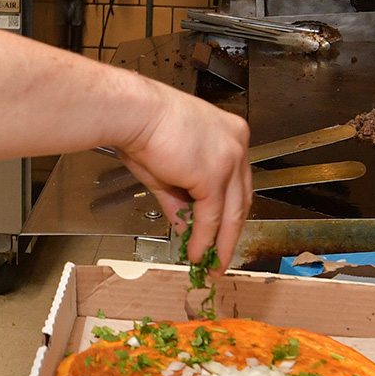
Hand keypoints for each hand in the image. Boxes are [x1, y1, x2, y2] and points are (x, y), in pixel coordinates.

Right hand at [112, 83, 251, 273]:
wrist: (133, 113)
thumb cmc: (142, 125)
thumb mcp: (168, 166)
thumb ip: (180, 197)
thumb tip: (186, 225)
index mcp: (230, 133)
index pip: (237, 180)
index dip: (228, 210)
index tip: (222, 230)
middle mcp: (236, 144)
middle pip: (241, 199)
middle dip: (230, 232)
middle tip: (222, 254)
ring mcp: (229, 159)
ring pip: (232, 212)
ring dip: (220, 242)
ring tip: (211, 262)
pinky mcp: (214, 175)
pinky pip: (212, 216)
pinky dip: (203, 238)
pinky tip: (196, 251)